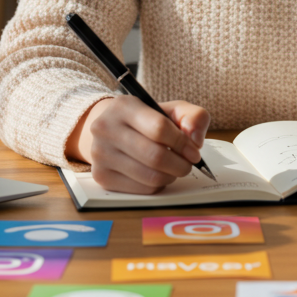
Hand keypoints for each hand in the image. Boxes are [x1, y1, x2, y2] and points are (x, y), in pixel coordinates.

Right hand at [66, 96, 210, 193]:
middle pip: (155, 156)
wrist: (111, 130)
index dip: (182, 143)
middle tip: (187, 164)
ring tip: (174, 168)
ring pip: (150, 176)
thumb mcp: (170, 109)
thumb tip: (195, 140)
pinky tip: (157, 173)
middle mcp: (106, 129)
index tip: (194, 151)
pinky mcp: (101, 176)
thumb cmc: (146, 120)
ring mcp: (101, 154)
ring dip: (170, 176)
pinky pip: (141, 189)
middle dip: (180, 164)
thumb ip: (193, 117)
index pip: (159, 128)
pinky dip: (157, 184)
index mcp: (124, 106)